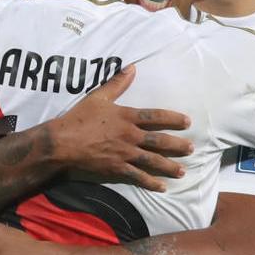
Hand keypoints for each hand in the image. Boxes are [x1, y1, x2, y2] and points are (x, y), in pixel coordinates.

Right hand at [45, 66, 193, 191]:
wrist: (63, 142)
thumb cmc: (79, 117)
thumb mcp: (98, 97)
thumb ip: (117, 83)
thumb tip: (132, 67)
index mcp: (127, 116)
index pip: (155, 116)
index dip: (173, 118)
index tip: (187, 122)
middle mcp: (130, 135)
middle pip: (159, 141)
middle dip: (177, 145)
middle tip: (192, 149)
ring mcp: (124, 153)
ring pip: (152, 160)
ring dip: (169, 166)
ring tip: (183, 171)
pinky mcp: (117, 168)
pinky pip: (138, 177)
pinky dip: (151, 182)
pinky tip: (163, 187)